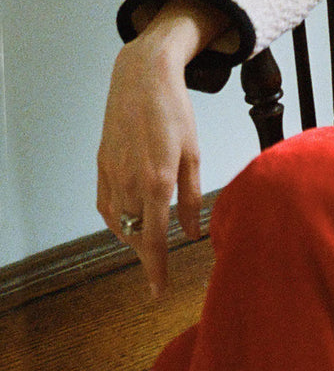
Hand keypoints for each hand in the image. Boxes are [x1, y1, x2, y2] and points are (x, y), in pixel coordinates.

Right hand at [96, 0, 225, 297]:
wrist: (142, 79)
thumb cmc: (175, 113)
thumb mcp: (193, 153)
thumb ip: (193, 197)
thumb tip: (194, 233)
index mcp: (157, 181)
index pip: (155, 239)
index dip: (157, 268)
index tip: (159, 291)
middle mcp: (129, 182)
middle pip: (136, 235)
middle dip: (148, 255)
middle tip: (160, 267)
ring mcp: (111, 174)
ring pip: (119, 223)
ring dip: (134, 238)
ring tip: (150, 243)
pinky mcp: (101, 165)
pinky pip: (105, 205)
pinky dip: (117, 220)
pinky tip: (130, 222)